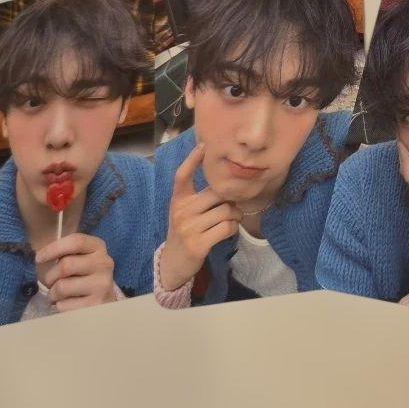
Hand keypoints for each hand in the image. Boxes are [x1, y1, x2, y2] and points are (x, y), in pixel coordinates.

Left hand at [35, 233, 116, 311]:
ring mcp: (102, 284)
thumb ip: (65, 251)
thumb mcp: (78, 257)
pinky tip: (69, 303)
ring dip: (53, 293)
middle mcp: (104, 263)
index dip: (53, 248)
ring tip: (59, 294)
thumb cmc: (82, 274)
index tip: (39, 258)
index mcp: (98, 247)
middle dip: (50, 276)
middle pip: (66, 265)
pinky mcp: (95, 304)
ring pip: (62, 287)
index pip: (76, 241)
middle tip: (51, 282)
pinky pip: (64, 305)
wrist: (102, 298)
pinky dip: (60, 305)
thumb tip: (41, 255)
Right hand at [159, 143, 242, 291]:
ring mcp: (189, 228)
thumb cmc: (186, 231)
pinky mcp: (198, 243)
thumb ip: (200, 197)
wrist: (174, 262)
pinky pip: (227, 227)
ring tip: (231, 220)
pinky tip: (228, 231)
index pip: (182, 176)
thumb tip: (227, 182)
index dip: (192, 159)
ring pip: (226, 211)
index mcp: (178, 200)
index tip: (203, 145)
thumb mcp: (185, 212)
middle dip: (230, 200)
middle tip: (232, 208)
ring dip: (235, 216)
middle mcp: (181, 211)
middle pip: (217, 194)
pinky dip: (233, 229)